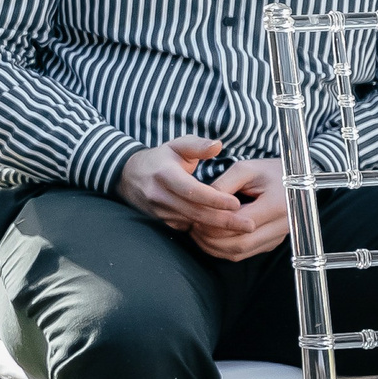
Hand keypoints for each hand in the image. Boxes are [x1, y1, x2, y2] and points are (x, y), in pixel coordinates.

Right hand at [116, 136, 244, 232]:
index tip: (236, 203)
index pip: (192, 190)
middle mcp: (159, 195)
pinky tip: (225, 232)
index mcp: (164, 174)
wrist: (128, 176)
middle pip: (195, 211)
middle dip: (224, 220)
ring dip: (217, 228)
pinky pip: (186, 228)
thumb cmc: (161, 159)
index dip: (214, 198)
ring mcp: (158, 211)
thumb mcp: (177, 146)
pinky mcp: (161, 221)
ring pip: (191, 222)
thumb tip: (218, 145)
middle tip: (249, 226)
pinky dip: (205, 231)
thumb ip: (198, 146)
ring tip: (242, 231)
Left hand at [187, 156, 288, 261]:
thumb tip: (200, 202)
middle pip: (238, 243)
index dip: (212, 222)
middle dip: (210, 238)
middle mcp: (282, 226)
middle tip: (192, 227)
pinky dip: (222, 250)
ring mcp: (277, 237)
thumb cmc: (268, 171)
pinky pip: (243, 254)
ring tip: (196, 232)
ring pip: (239, 253)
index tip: (194, 216)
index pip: (238, 223)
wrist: (296, 180)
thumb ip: (223, 185)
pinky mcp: (271, 243)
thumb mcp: (245, 169)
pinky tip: (209, 238)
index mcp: (277, 205)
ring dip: (213, 247)